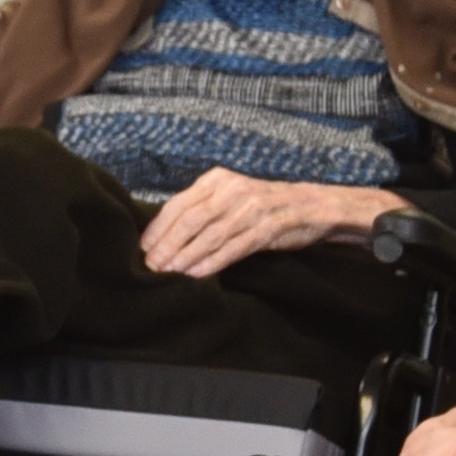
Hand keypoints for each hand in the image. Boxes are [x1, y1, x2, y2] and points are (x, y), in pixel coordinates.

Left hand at [134, 172, 392, 284]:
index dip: (158, 229)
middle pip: (189, 220)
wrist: (313, 206)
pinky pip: (234, 247)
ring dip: (185, 257)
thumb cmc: (265, 207)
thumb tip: (165, 236)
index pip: (178, 204)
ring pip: (209, 235)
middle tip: (150, 267)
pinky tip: (197, 275)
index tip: (142, 250)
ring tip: (168, 274)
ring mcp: (250, 208)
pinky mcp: (268, 227)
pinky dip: (213, 262)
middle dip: (166, 246)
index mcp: (217, 180)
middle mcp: (231, 190)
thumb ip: (202, 209)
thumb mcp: (230, 198)